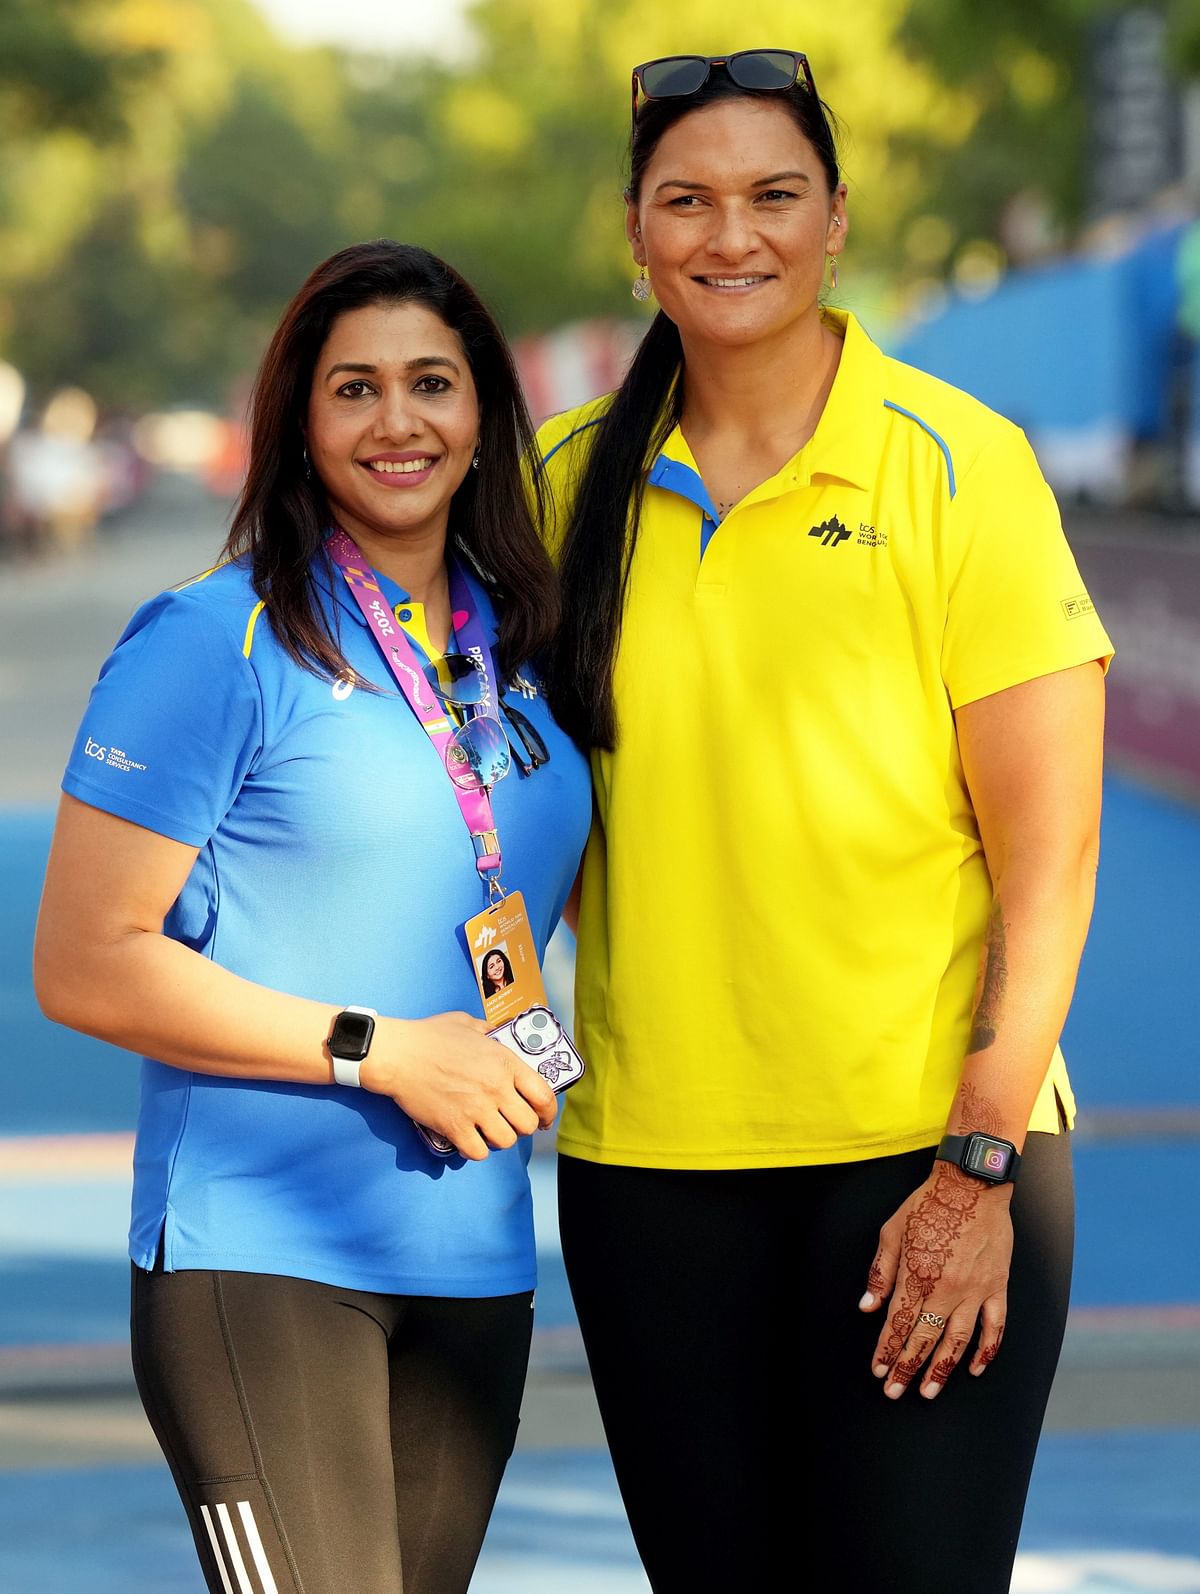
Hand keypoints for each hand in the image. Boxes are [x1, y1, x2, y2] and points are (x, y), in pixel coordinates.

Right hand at [361, 1012, 557, 1160]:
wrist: (398, 1055)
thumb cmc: (430, 1037)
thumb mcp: (468, 1024)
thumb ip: (489, 1031)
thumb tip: (498, 1034)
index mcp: (504, 1063)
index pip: (544, 1096)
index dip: (549, 1112)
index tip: (546, 1117)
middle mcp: (495, 1089)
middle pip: (528, 1124)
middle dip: (523, 1126)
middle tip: (512, 1122)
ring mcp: (475, 1110)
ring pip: (506, 1141)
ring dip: (500, 1139)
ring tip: (489, 1130)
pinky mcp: (454, 1127)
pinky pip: (478, 1152)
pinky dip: (476, 1150)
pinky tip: (469, 1139)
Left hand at [858, 1164, 1012, 1398]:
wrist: (972, 1185)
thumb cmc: (928, 1205)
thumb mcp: (892, 1232)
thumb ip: (881, 1272)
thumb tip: (867, 1308)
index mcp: (917, 1275)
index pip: (898, 1323)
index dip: (886, 1350)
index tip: (877, 1371)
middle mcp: (946, 1289)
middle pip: (923, 1338)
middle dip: (906, 1368)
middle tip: (893, 1392)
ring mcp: (975, 1290)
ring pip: (957, 1341)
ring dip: (941, 1369)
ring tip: (929, 1391)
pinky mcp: (997, 1287)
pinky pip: (995, 1327)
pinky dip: (986, 1351)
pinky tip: (975, 1369)